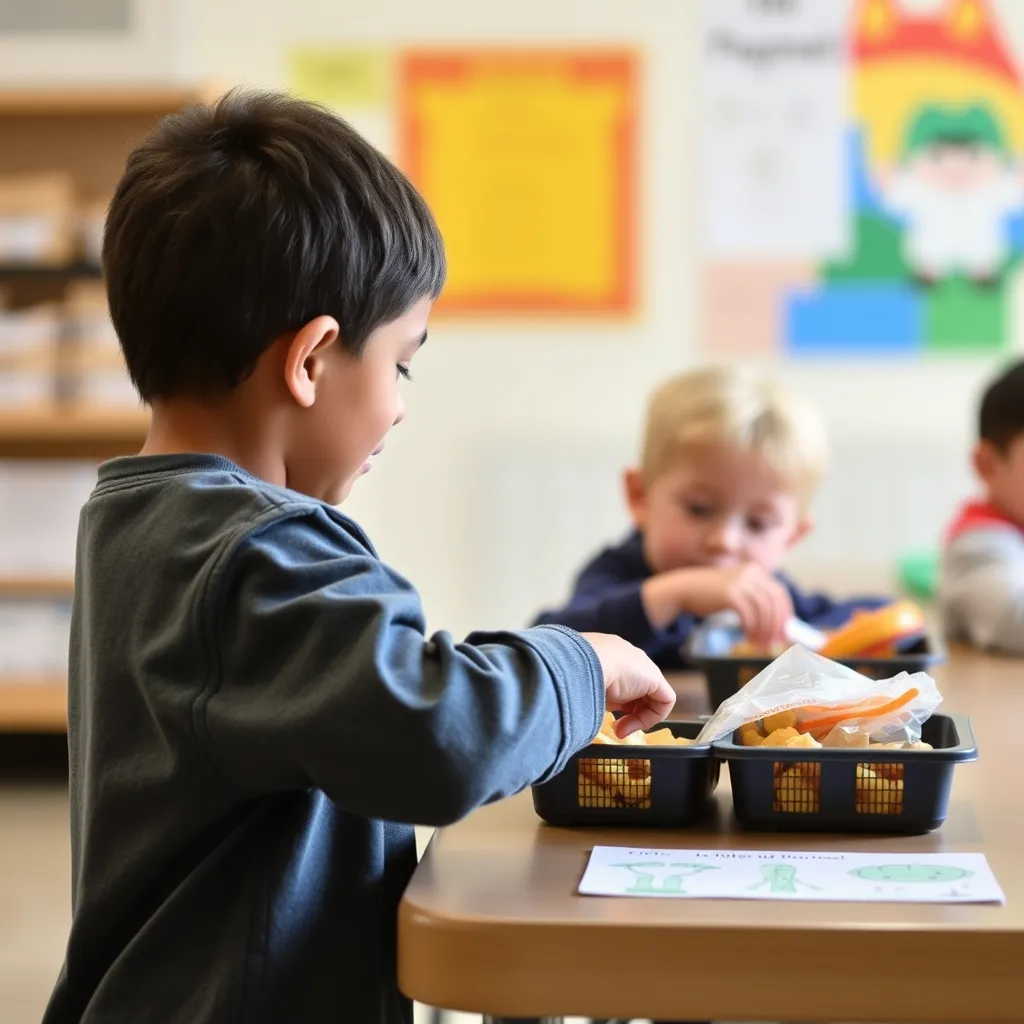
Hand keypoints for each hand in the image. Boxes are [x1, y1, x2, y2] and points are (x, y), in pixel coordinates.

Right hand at [580, 632, 675, 736]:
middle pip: (636, 689)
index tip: (605, 715)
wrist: (578, 662)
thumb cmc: (569, 673)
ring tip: (619, 730)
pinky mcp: (654, 677)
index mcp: (606, 653)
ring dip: (636, 719)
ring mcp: (641, 665)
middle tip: (614, 728)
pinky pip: (664, 701)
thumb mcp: (577, 683)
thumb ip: (584, 690)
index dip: (615, 703)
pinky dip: (651, 717)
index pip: (619, 680)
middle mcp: (625, 656)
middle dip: (627, 712)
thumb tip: (579, 706)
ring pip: (649, 697)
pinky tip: (633, 724)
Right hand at [643, 563, 792, 646]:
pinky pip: (748, 615)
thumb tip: (778, 625)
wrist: (683, 589)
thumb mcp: (736, 592)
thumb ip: (755, 601)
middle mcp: (750, 573)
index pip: (780, 593)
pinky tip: (747, 637)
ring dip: (764, 630)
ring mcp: (740, 582)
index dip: (785, 614)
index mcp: (755, 571)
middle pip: (774, 601)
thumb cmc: (710, 595)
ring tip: (758, 644)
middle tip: (774, 643)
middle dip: (776, 624)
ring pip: (763, 609)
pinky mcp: (730, 593)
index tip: (784, 632)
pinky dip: (751, 628)